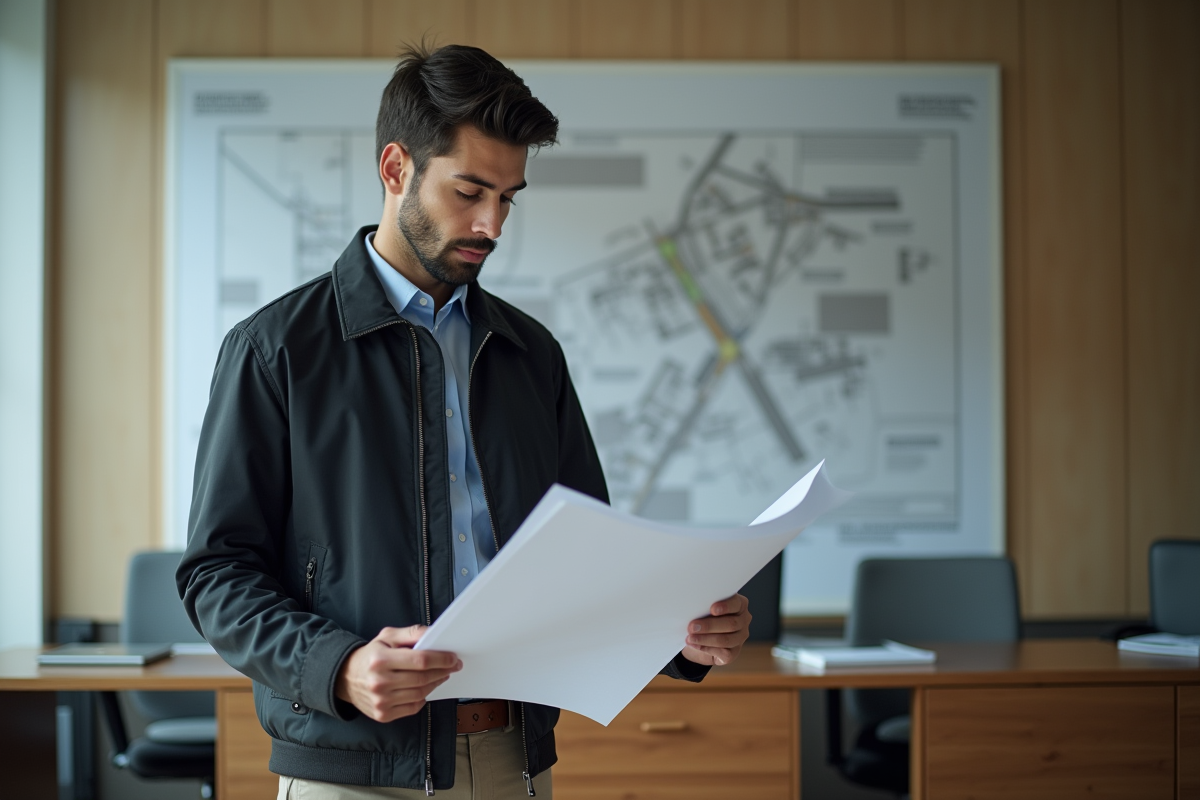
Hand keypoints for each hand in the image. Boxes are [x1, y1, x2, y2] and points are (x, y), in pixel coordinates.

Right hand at [335, 625, 461, 721]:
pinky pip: (413, 707)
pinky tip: (426, 687)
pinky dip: (423, 697)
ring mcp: (381, 702)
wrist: (345, 678)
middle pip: (422, 678)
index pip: (420, 660)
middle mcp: (379, 683)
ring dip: (436, 683)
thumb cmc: (371, 655)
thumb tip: (434, 633)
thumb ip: (411, 633)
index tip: (453, 657)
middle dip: (443, 671)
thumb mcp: (387, 637)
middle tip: (454, 666)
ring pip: (420, 693)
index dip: (441, 659)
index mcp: (380, 660)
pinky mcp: (383, 715)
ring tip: (442, 674)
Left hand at [682, 594, 750, 666]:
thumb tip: (694, 609)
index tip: (712, 609)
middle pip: (731, 624)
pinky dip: (706, 648)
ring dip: (705, 639)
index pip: (736, 604)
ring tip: (690, 638)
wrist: (700, 639)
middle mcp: (743, 621)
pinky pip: (722, 652)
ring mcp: (740, 638)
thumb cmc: (703, 618)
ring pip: (725, 640)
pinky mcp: (733, 653)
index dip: (725, 606)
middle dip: (709, 626)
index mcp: (739, 605)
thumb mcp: (704, 609)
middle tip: (692, 627)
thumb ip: (705, 607)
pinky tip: (695, 645)